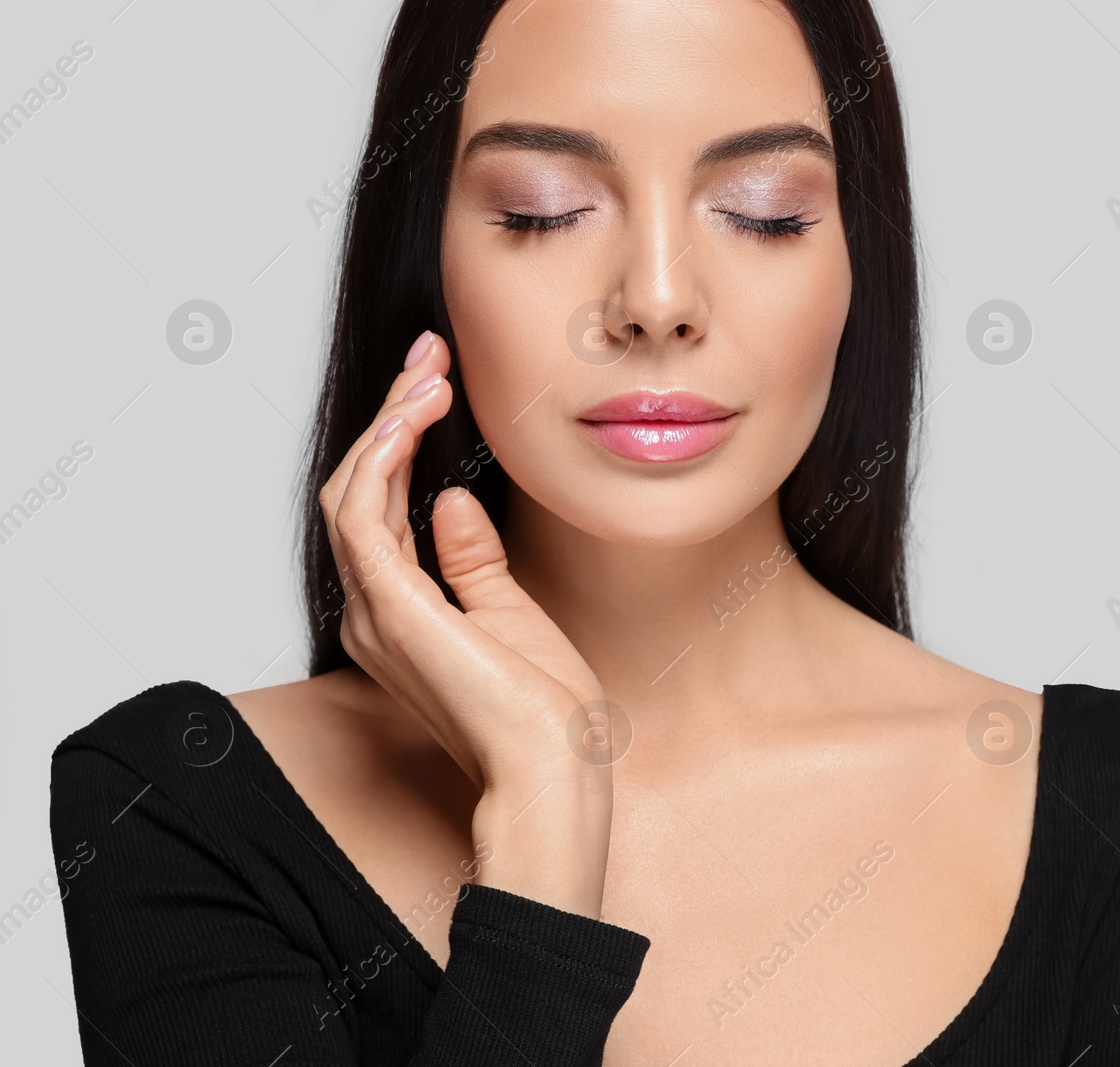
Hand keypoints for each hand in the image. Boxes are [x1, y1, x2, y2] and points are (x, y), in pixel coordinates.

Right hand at [318, 329, 613, 915]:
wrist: (555, 770)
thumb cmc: (543, 712)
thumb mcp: (510, 614)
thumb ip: (472, 559)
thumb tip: (450, 502)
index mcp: (399, 613)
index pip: (381, 505)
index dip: (402, 436)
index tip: (437, 379)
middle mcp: (372, 612)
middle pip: (359, 489)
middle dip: (393, 414)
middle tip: (429, 354)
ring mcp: (375, 613)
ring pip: (353, 493)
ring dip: (388, 423)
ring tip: (428, 373)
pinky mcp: (394, 611)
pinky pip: (364, 517)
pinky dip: (382, 459)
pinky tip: (412, 416)